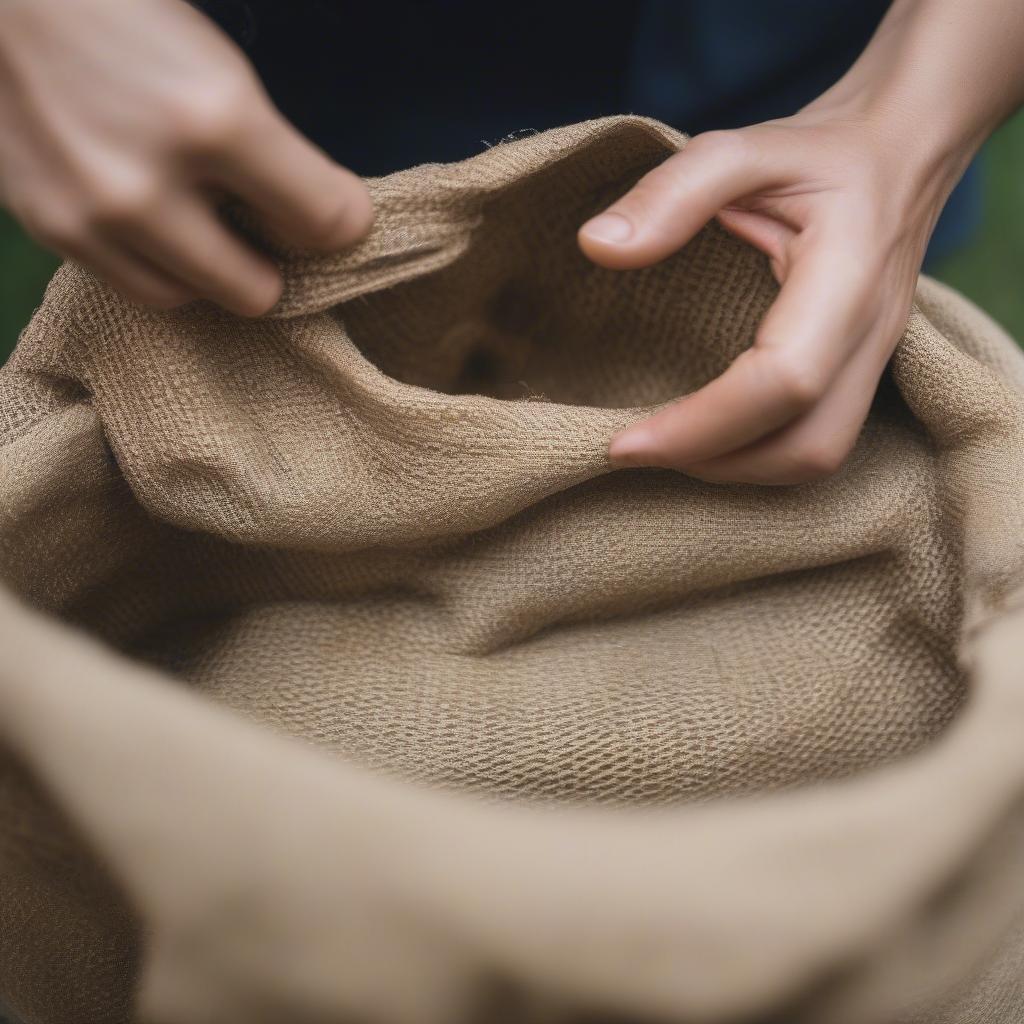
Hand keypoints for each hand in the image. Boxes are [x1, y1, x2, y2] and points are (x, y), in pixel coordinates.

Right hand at [0, 0, 372, 316]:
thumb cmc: (124, 15)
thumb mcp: (223, 68)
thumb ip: (279, 157)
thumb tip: (328, 227)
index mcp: (216, 121)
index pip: (325, 222)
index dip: (341, 220)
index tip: (333, 209)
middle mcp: (151, 184)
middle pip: (259, 292)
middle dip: (272, 259)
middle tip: (261, 222)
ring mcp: (94, 216)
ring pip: (194, 299)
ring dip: (211, 270)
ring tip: (202, 218)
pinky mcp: (52, 229)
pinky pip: (135, 286)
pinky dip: (158, 263)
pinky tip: (155, 218)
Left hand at [579, 0, 1023, 485]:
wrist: (898, 153)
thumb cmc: (820, 153)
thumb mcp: (742, 148)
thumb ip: (671, 192)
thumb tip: (596, 246)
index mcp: (847, 279)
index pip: (785, 380)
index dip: (703, 425)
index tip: (625, 441)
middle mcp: (870, 335)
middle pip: (808, 445)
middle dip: (717, 463)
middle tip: (637, 449)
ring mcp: (873, 362)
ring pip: (817, 455)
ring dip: (738, 469)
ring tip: (667, 446)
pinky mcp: (858, 375)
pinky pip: (816, 440)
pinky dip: (756, 455)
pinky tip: (708, 435)